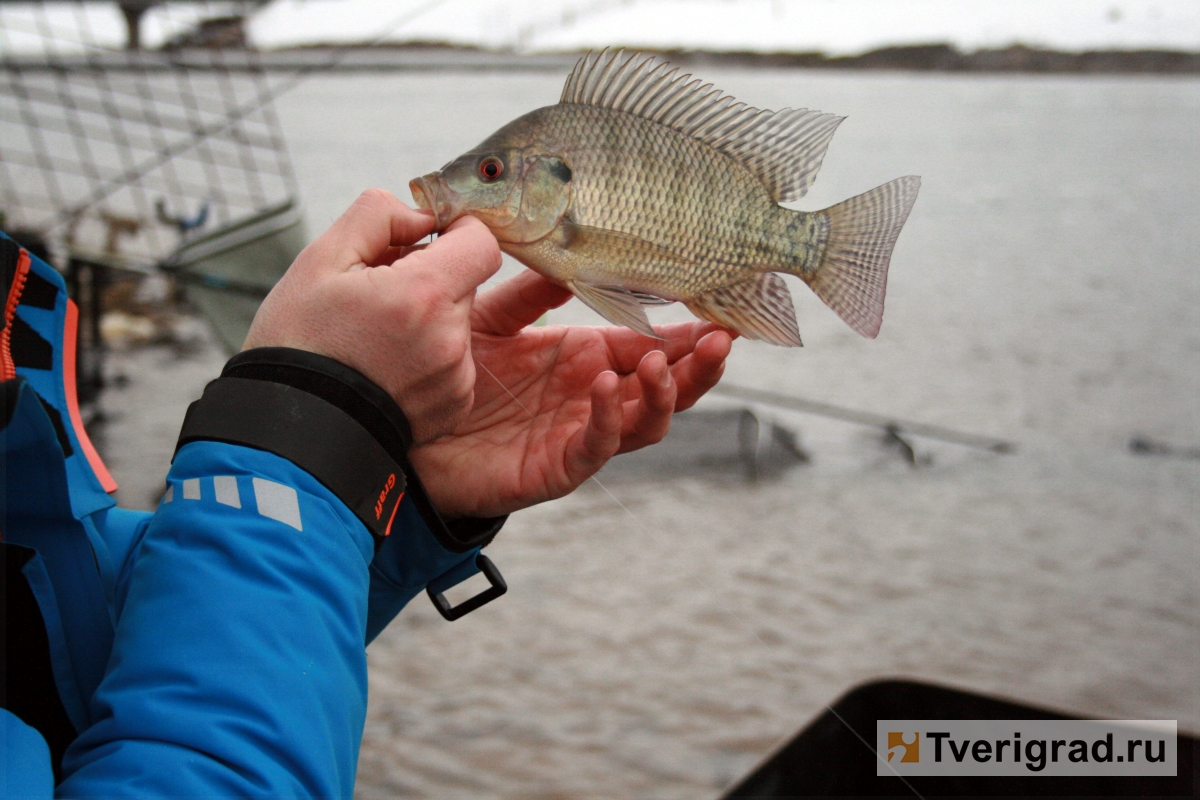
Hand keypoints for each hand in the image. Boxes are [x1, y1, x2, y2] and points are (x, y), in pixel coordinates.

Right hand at [243, 189, 500, 443]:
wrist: (292, 428)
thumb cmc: (299, 341)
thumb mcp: (321, 259)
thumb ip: (378, 216)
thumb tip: (422, 217)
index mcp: (423, 295)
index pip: (482, 243)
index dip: (456, 233)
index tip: (426, 240)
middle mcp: (449, 339)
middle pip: (467, 283)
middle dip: (432, 278)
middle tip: (381, 294)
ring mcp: (455, 378)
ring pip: (459, 324)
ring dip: (430, 320)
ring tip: (378, 337)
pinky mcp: (454, 406)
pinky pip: (456, 363)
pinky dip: (430, 358)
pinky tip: (388, 367)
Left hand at [409, 271, 733, 517]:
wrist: (399, 429)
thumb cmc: (448, 373)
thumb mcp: (490, 318)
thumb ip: (529, 292)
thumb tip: (571, 259)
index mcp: (583, 358)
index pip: (650, 345)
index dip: (688, 335)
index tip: (723, 315)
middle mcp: (591, 397)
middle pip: (665, 386)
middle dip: (698, 365)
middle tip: (722, 338)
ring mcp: (577, 434)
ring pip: (645, 422)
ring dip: (665, 394)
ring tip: (661, 363)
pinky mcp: (553, 467)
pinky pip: (594, 448)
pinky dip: (609, 420)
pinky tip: (608, 388)